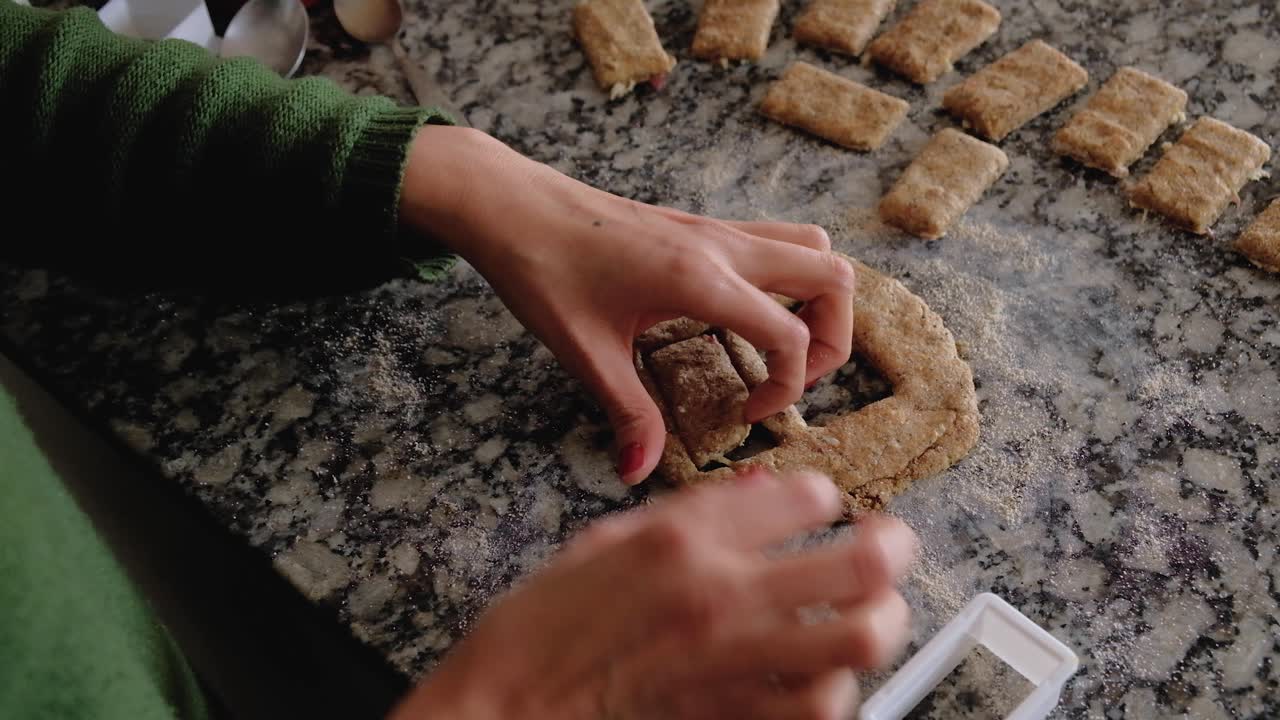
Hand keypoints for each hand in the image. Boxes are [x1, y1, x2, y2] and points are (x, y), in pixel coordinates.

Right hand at [387, 470, 917, 719]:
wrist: (509, 709)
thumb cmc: (541, 627)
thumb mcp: (605, 541)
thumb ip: (688, 514)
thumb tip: (757, 491)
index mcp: (683, 540)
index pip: (805, 497)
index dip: (821, 496)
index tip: (819, 504)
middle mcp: (721, 597)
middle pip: (859, 563)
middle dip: (890, 546)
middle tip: (892, 544)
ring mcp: (735, 663)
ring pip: (860, 638)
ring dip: (878, 619)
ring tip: (874, 610)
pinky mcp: (736, 718)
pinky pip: (823, 704)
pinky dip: (838, 684)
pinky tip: (827, 671)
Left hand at [400, 126, 856, 483]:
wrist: (510, 205)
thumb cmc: (542, 270)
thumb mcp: (584, 352)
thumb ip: (627, 413)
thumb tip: (639, 473)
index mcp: (700, 279)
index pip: (791, 332)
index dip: (788, 386)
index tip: (749, 414)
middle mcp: (722, 247)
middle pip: (832, 275)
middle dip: (833, 338)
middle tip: (790, 379)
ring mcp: (715, 230)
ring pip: (812, 247)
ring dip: (817, 300)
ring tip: (780, 347)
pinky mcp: (700, 227)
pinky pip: (776, 241)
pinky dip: (785, 280)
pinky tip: (740, 318)